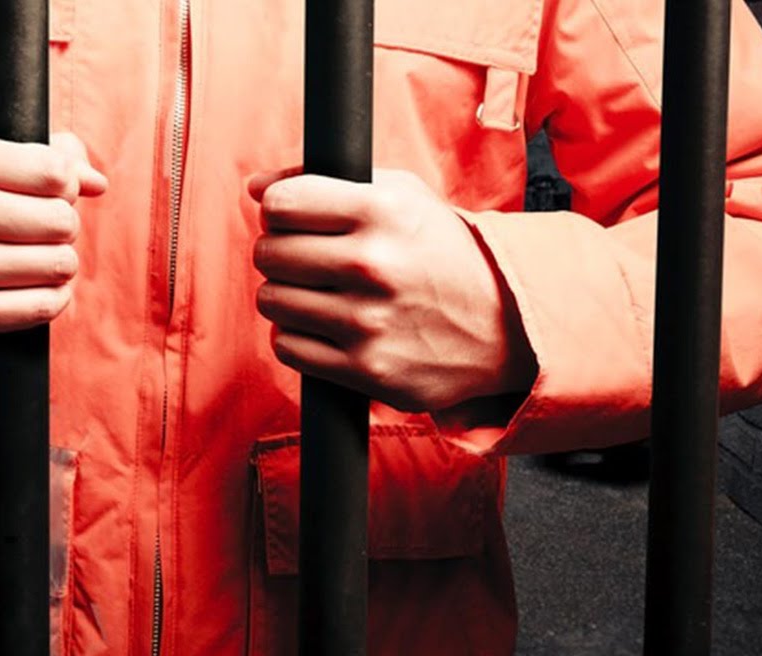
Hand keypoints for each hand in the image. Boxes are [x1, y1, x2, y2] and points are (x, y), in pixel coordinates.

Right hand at [0, 132, 106, 354]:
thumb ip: (58, 157)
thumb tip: (97, 183)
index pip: (57, 173)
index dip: (65, 187)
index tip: (42, 194)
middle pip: (63, 221)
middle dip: (62, 227)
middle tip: (35, 232)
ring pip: (61, 264)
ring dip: (58, 264)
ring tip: (29, 259)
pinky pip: (48, 305)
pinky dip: (51, 297)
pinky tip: (27, 288)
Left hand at [248, 167, 534, 412]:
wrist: (506, 324)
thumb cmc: (441, 252)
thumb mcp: (399, 196)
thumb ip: (323, 180)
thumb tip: (255, 186)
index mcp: (381, 210)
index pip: (280, 204)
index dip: (278, 212)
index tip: (292, 221)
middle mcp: (373, 263)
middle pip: (268, 253)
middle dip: (280, 254)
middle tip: (307, 261)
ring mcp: (367, 320)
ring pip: (271, 301)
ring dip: (287, 297)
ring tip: (320, 294)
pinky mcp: (365, 368)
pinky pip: (287, 346)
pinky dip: (297, 337)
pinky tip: (325, 327)